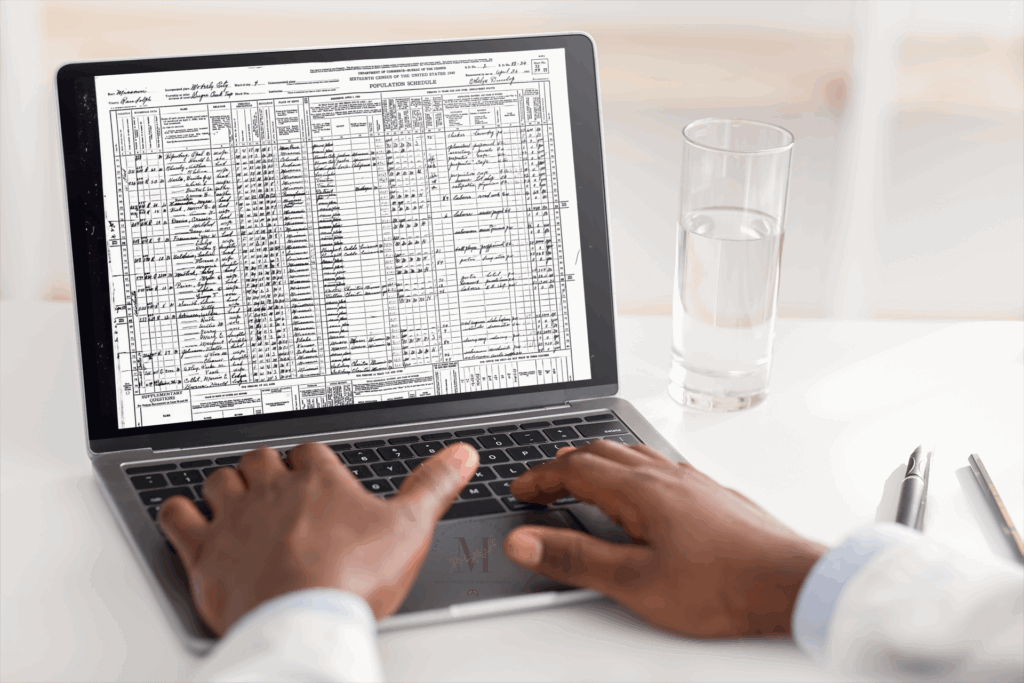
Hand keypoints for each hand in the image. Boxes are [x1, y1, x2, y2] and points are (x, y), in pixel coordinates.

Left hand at [159, 441, 477, 635]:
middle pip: (260, 460)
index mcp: (318, 481)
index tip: (316, 473)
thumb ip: (433, 486)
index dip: (312, 462)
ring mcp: (235, 519)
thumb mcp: (409, 528)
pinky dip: (180, 512)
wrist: (304, 620)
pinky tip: (188, 517)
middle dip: (266, 469)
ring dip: (226, 486)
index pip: (310, 452)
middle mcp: (272, 491)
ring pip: (220, 481)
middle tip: (275, 487)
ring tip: (236, 499)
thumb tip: (460, 455)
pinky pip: (178, 516)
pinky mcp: (205, 551)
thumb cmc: (353, 577)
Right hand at [503, 441, 824, 636]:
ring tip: (581, 476)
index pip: (574, 469)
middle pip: (600, 452)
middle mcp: (664, 476)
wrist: (788, 581)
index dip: (540, 478)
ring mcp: (690, 481)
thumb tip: (524, 541)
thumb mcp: (634, 582)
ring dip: (597, 461)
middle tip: (542, 485)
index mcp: (639, 491)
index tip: (521, 489)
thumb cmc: (721, 585)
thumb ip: (575, 559)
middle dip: (563, 465)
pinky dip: (629, 468)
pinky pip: (657, 465)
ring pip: (631, 454)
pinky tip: (639, 489)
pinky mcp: (709, 493)